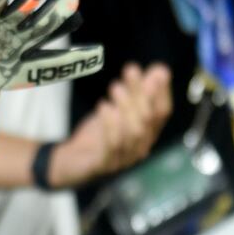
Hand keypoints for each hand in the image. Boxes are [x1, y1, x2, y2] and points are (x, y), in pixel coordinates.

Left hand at [49, 62, 171, 187]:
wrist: (71, 162)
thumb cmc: (98, 134)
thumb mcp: (117, 108)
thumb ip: (136, 91)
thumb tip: (157, 70)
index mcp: (147, 133)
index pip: (162, 112)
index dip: (162, 91)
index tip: (157, 69)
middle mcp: (140, 146)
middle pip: (148, 119)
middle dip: (142, 93)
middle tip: (132, 70)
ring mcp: (124, 158)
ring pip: (134, 133)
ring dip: (126, 107)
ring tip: (115, 87)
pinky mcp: (104, 165)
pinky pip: (112, 147)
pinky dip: (110, 126)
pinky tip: (103, 106)